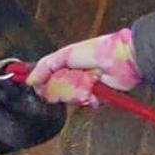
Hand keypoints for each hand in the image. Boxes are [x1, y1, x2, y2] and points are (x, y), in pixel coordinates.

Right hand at [25, 28, 140, 106]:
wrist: (125, 59)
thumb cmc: (97, 50)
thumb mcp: (64, 54)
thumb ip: (44, 66)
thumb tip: (29, 80)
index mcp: (64, 66)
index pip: (45, 79)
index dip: (41, 84)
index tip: (36, 86)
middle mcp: (73, 77)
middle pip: (55, 92)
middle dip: (62, 87)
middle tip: (72, 77)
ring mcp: (84, 88)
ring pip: (70, 99)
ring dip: (77, 92)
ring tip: (88, 81)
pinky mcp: (96, 97)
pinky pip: (85, 104)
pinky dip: (89, 98)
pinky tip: (94, 89)